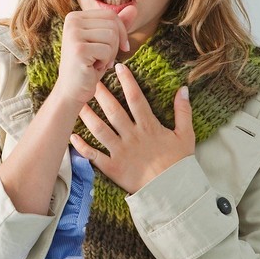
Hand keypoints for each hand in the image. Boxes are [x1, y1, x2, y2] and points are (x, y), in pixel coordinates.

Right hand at [51, 6, 132, 106]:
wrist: (72, 90)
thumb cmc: (89, 66)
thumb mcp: (105, 43)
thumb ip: (117, 25)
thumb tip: (134, 8)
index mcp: (75, 16)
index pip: (110, 15)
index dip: (120, 32)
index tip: (113, 49)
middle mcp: (71, 21)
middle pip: (113, 24)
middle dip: (114, 45)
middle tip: (102, 58)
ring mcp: (73, 34)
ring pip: (112, 36)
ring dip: (110, 54)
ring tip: (97, 62)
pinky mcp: (78, 49)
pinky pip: (107, 50)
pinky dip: (105, 62)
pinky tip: (93, 68)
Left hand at [70, 62, 194, 193]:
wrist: (172, 191)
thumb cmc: (179, 163)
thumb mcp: (186, 135)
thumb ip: (183, 111)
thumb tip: (183, 89)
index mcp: (149, 126)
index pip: (136, 98)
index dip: (127, 82)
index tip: (118, 67)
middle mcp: (132, 136)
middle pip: (113, 110)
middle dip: (101, 93)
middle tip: (90, 79)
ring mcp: (120, 152)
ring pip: (100, 130)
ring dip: (87, 115)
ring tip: (77, 102)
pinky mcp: (113, 167)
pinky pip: (94, 155)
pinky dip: (82, 146)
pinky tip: (72, 136)